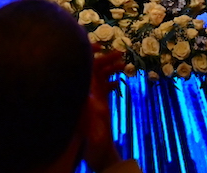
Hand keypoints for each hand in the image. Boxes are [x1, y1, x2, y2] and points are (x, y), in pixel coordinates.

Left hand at [81, 48, 125, 172]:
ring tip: (124, 63)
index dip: (89, 57)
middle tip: (121, 53)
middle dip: (105, 60)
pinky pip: (103, 88)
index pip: (84, 70)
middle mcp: (85, 95)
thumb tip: (88, 97)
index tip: (100, 48)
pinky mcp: (98, 106)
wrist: (98, 157)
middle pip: (93, 70)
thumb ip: (89, 115)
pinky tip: (119, 82)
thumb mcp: (91, 131)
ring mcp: (92, 99)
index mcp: (83, 96)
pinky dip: (111, 82)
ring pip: (99, 77)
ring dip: (110, 68)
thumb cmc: (93, 146)